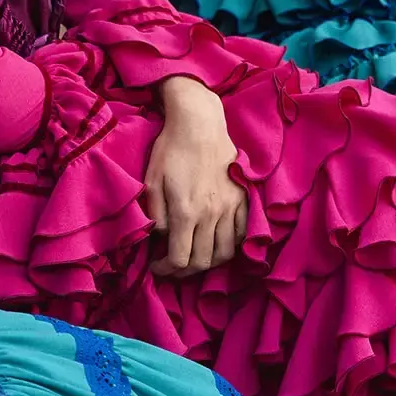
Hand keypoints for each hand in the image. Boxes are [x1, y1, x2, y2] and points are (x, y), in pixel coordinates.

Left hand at [144, 77, 246, 277]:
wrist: (199, 124)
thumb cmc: (170, 149)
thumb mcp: (151, 181)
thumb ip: (155, 215)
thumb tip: (161, 239)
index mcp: (185, 211)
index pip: (179, 259)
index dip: (166, 270)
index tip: (156, 267)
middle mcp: (211, 214)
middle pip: (203, 261)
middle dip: (184, 272)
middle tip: (172, 267)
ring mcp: (230, 207)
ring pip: (224, 253)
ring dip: (208, 263)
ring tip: (194, 258)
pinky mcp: (243, 199)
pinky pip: (242, 234)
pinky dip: (231, 247)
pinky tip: (217, 244)